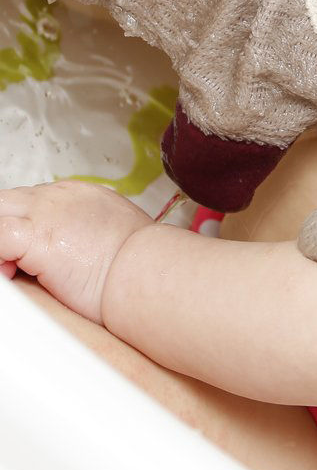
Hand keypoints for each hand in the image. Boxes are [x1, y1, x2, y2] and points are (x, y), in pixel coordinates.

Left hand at [0, 182, 151, 322]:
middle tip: (15, 262)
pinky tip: (11, 274)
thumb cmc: (140, 264)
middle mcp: (59, 197)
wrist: (149, 270)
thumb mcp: (116, 236)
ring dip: (2, 240)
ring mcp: (45, 213)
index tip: (28, 256)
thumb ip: (87, 234)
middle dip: (8, 226)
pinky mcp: (34, 235)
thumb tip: (76, 254)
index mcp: (79, 195)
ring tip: (13, 269)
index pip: (33, 202)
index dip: (26, 226)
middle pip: (9, 201)